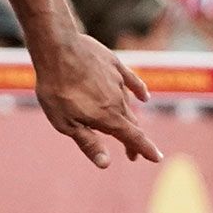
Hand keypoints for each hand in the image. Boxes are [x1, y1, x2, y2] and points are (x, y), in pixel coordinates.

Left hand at [30, 29, 161, 167]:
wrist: (57, 48)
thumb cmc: (56, 88)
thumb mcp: (65, 123)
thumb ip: (88, 142)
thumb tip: (106, 164)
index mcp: (108, 117)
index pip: (133, 138)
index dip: (145, 150)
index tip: (157, 158)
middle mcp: (117, 100)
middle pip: (131, 124)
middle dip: (133, 141)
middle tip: (131, 155)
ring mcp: (117, 81)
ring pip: (128, 104)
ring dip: (129, 118)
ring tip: (128, 127)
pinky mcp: (114, 64)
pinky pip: (131, 80)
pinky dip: (139, 90)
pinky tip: (144, 97)